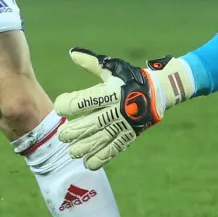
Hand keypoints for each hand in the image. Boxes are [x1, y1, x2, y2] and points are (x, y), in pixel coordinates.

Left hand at [53, 50, 195, 168]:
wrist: (158, 92)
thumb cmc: (129, 77)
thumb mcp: (112, 67)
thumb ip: (91, 62)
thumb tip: (72, 53)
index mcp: (111, 91)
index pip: (87, 100)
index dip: (71, 104)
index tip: (59, 107)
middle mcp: (117, 109)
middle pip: (93, 122)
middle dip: (75, 130)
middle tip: (61, 136)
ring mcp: (124, 124)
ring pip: (102, 138)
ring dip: (86, 147)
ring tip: (71, 152)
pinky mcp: (129, 135)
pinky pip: (115, 148)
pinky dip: (102, 157)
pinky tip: (88, 163)